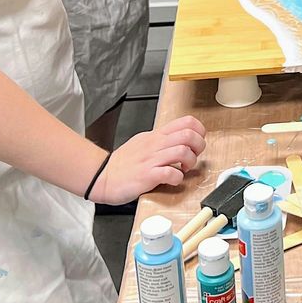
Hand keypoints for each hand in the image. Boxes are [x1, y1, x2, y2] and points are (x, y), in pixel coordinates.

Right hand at [90, 115, 205, 203]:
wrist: (102, 176)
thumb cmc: (122, 162)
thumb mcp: (143, 142)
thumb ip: (162, 139)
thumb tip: (179, 139)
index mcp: (157, 135)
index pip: (187, 122)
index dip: (199, 131)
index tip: (197, 142)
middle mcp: (156, 144)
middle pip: (189, 135)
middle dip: (199, 147)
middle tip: (193, 157)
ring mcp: (152, 159)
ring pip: (183, 151)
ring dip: (190, 162)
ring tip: (184, 169)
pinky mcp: (147, 176)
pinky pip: (170, 173)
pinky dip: (178, 178)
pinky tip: (173, 180)